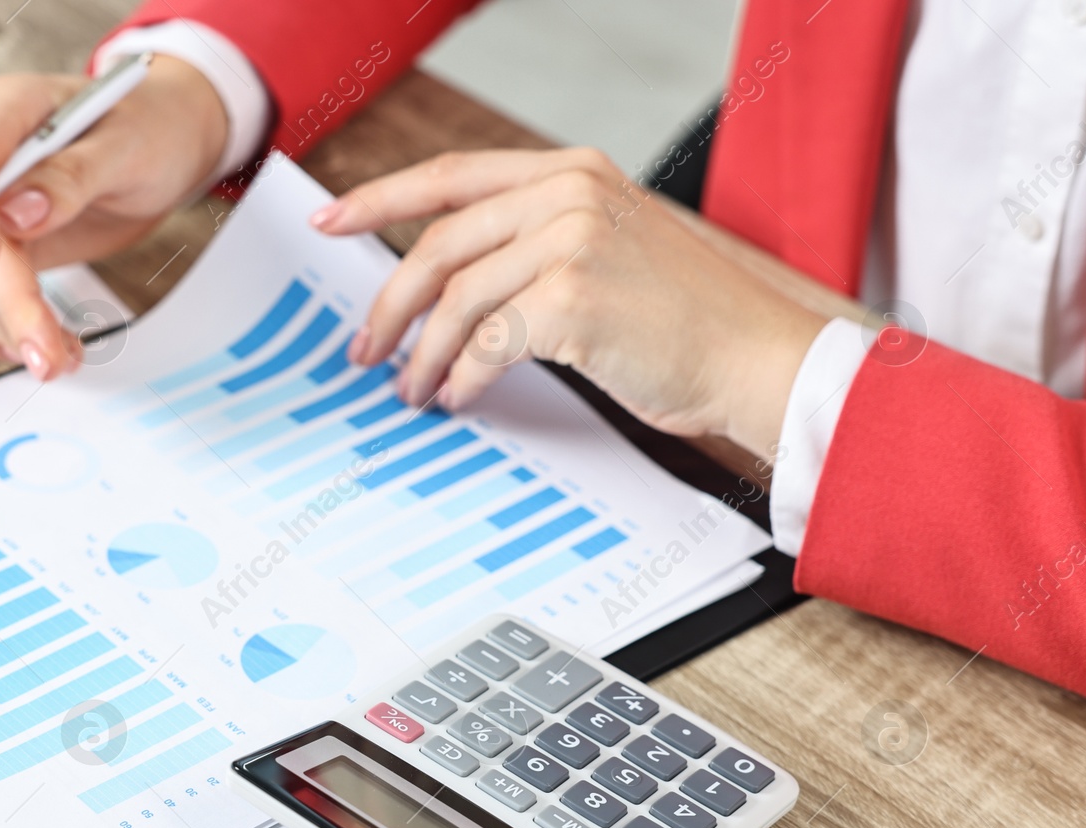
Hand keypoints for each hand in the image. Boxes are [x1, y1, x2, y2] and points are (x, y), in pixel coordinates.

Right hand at [0, 56, 228, 378]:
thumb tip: (16, 215)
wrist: (171, 143)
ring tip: (60, 357)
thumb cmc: (153, 129)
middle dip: (6, 304)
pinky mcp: (2, 248)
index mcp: (12, 111)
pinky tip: (45, 343)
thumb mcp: (129, 145)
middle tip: (45, 357)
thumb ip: (72, 176)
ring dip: (3, 328)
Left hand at [310, 149, 827, 456]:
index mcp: (570, 171)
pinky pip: (486, 346)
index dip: (380, 199)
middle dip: (389, 306)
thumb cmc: (685, 319)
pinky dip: (464, 379)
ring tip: (413, 389)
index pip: (451, 177)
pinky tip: (461, 398)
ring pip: (455, 302)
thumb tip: (448, 280)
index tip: (330, 222)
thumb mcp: (608, 246)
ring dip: (422, 356)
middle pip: (438, 245)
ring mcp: (570, 242)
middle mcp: (568, 193)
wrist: (756, 357)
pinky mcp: (571, 300)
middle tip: (363, 348)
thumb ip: (535, 240)